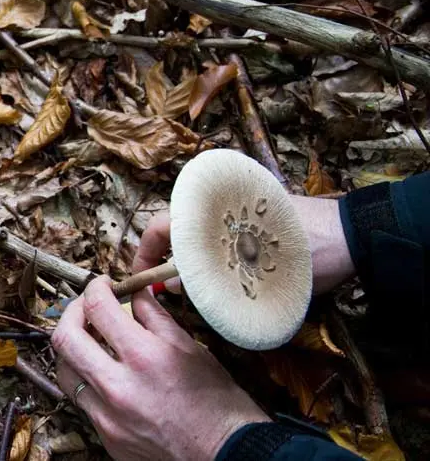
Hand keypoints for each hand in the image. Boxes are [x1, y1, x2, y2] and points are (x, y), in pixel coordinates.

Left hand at [52, 278, 269, 460]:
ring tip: (91, 340)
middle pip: (64, 337)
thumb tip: (135, 293)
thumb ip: (155, 317)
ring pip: (64, 370)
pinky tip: (105, 373)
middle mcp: (118, 386)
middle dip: (71, 312)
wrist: (227, 455)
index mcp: (143, 357)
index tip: (101, 285)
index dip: (94, 288)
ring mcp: (107, 415)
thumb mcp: (191, 348)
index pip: (97, 308)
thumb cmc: (218, 403)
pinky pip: (81, 400)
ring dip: (73, 348)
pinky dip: (88, 379)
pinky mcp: (106, 435)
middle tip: (85, 307)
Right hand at [135, 196, 354, 294]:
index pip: (158, 229)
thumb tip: (173, 287)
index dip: (144, 257)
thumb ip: (204, 281)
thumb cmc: (301, 256)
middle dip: (167, 260)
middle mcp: (217, 202)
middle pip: (175, 230)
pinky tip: (224, 274)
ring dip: (191, 259)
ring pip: (197, 233)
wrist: (352, 238)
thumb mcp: (247, 277)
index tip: (140, 282)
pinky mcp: (255, 214)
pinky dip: (212, 253)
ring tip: (197, 286)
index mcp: (207, 210)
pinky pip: (220, 233)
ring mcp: (236, 207)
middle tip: (169, 290)